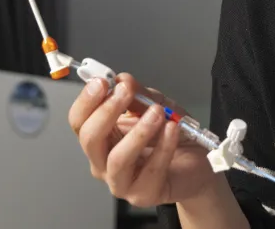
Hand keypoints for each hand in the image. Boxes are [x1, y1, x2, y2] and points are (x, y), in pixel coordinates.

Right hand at [68, 74, 216, 207]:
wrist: (196, 162)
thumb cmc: (169, 134)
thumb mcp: (156, 104)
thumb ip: (139, 94)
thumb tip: (122, 79)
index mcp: (101, 137)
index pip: (79, 121)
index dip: (87, 100)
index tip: (102, 81)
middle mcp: (103, 161)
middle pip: (89, 140)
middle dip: (106, 112)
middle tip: (125, 92)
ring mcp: (121, 181)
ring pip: (117, 159)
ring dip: (138, 132)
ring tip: (157, 112)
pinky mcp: (143, 194)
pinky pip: (150, 170)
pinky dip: (163, 146)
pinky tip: (173, 129)